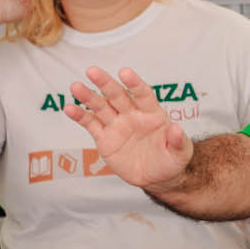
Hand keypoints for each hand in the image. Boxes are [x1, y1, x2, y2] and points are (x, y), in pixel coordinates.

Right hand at [65, 66, 192, 190]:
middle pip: (117, 95)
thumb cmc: (171, 159)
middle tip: (92, 71)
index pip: (142, 94)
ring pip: (100, 106)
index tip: (125, 72)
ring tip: (76, 87)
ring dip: (88, 96)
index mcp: (152, 113)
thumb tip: (177, 129)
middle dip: (105, 83)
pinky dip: (80, 116)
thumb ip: (178, 141)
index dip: (134, 83)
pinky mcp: (105, 138)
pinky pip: (91, 125)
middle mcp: (132, 114)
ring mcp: (117, 124)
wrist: (157, 177)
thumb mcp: (180, 154)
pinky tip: (69, 108)